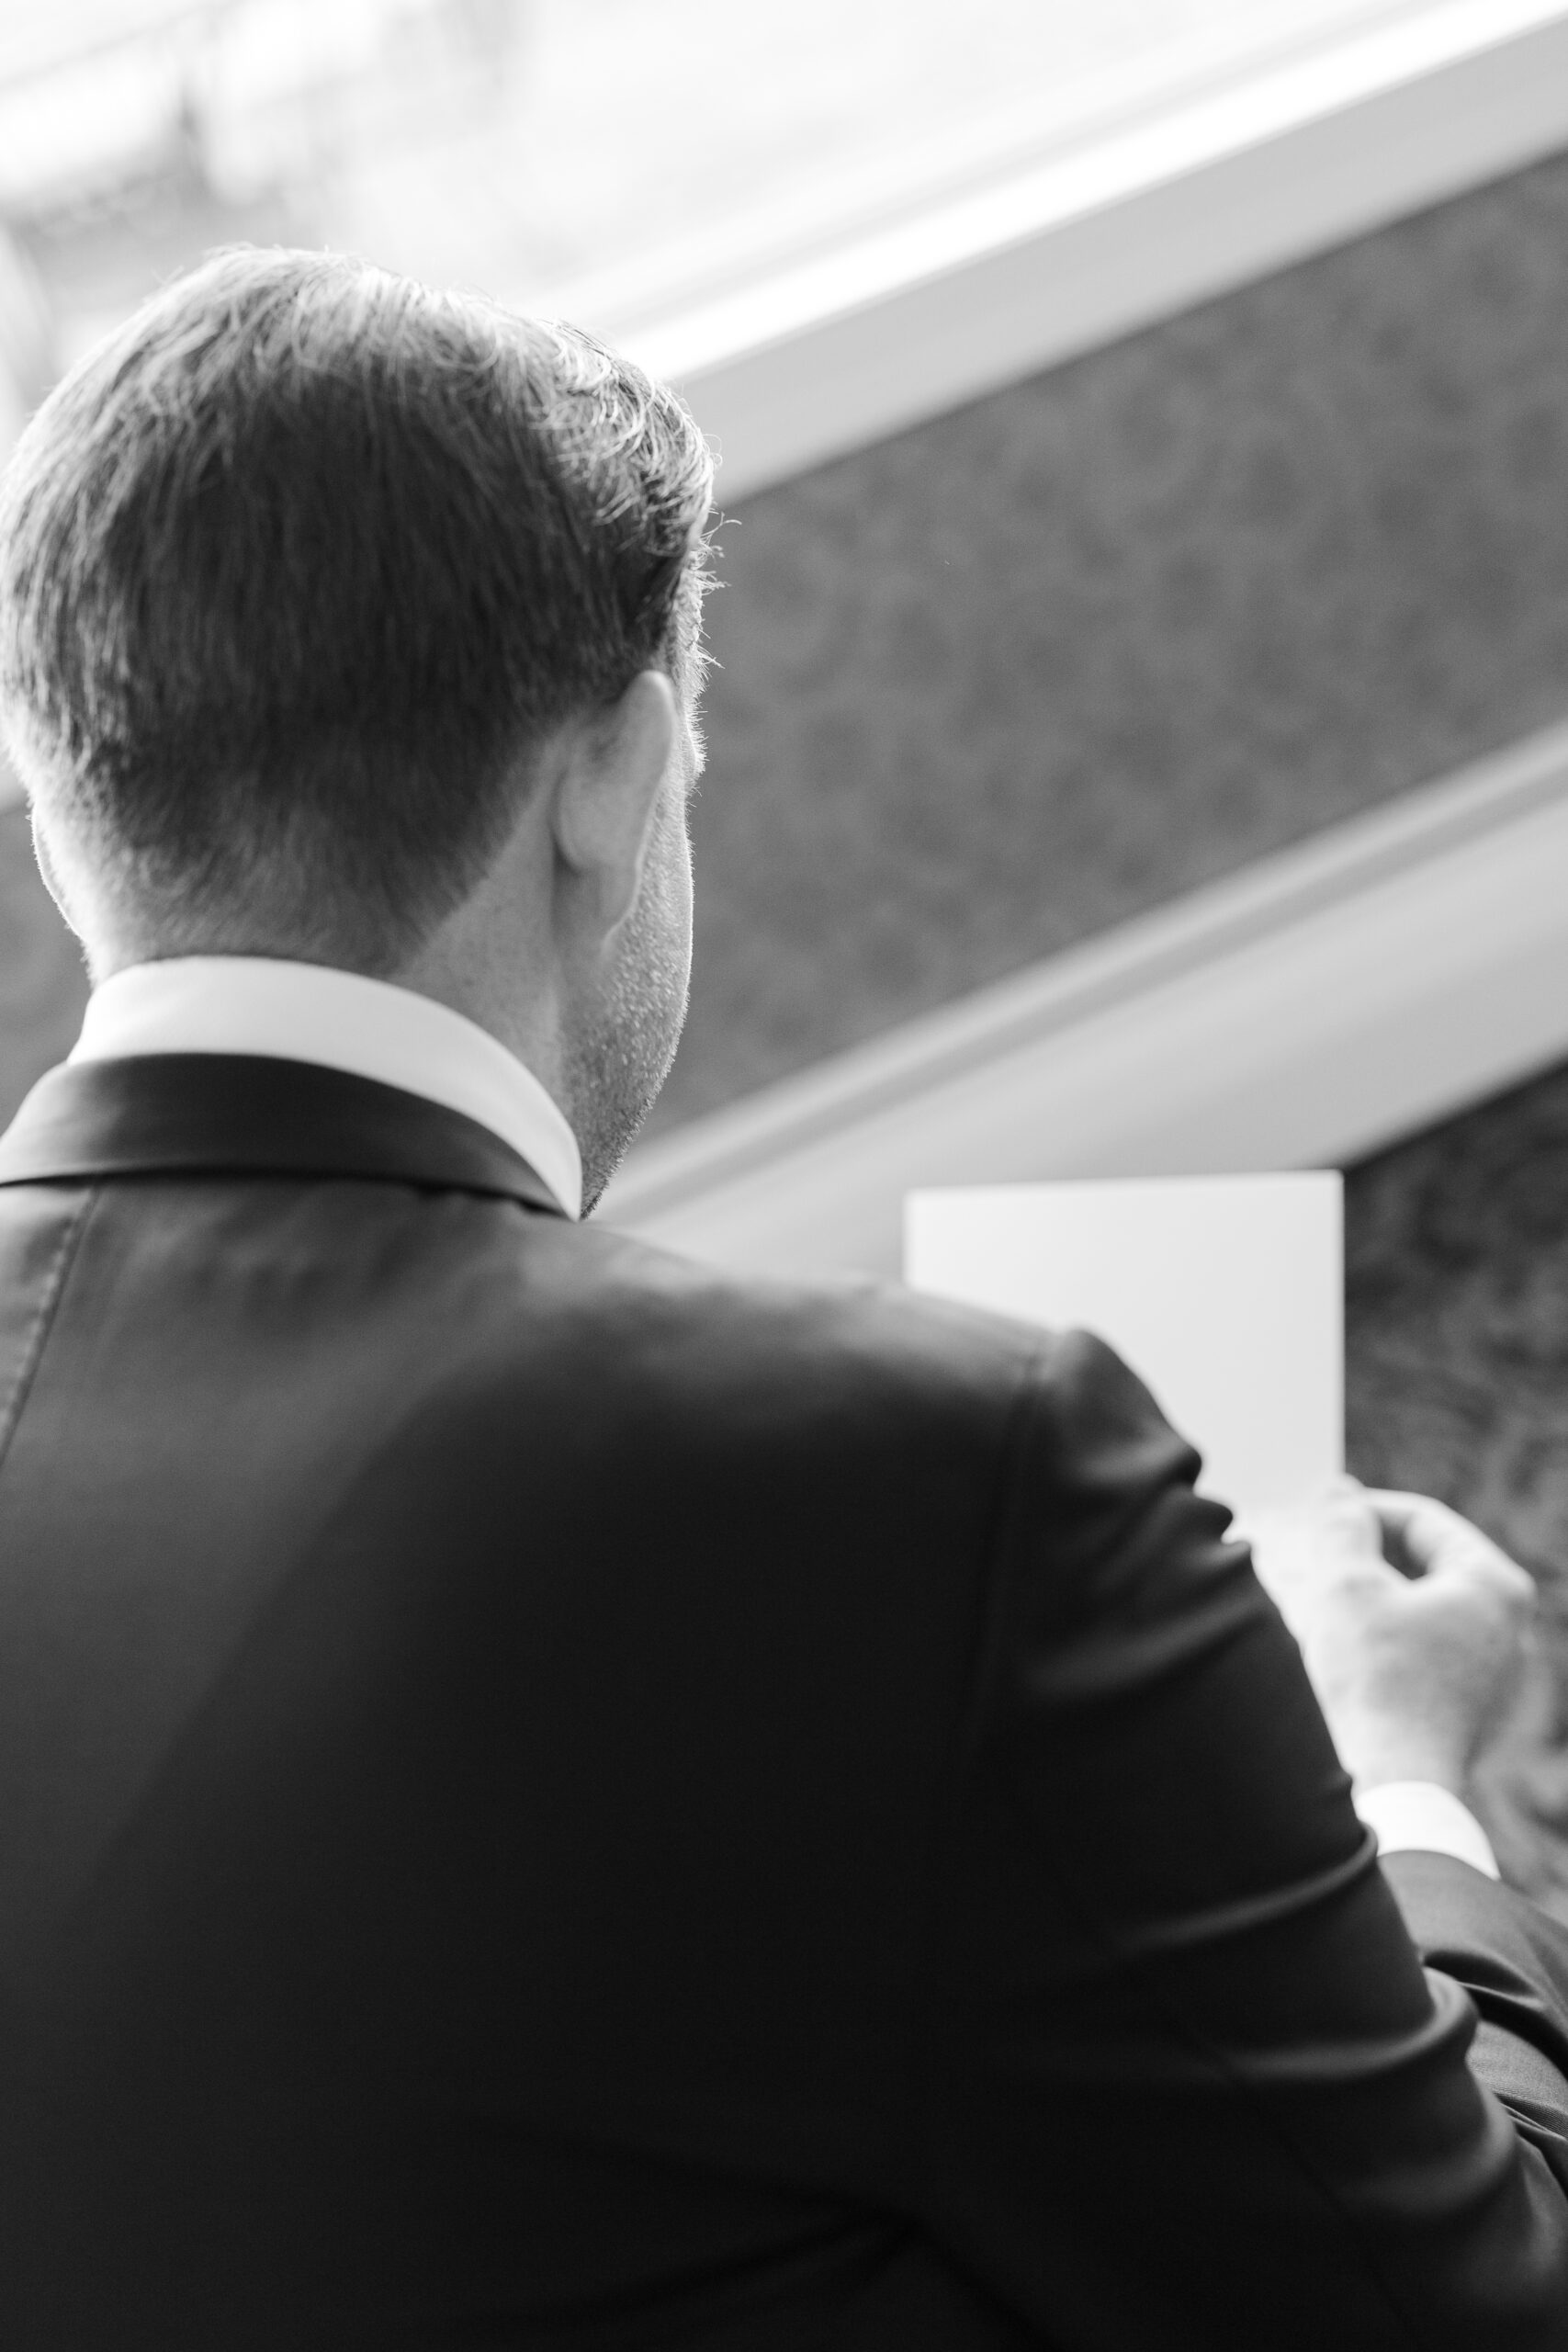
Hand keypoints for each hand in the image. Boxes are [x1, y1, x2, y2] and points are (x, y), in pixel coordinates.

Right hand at [1241, 1483, 1535, 1796]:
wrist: (1385, 1786)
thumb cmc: (1372, 1683)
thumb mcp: (1346, 1583)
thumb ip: (1342, 1522)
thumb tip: (1340, 1491)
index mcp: (1494, 1585)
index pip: (1421, 1520)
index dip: (1360, 1511)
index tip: (1314, 1520)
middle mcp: (1507, 1627)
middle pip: (1421, 1564)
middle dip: (1362, 1556)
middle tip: (1310, 1556)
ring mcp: (1490, 1672)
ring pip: (1415, 1608)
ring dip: (1364, 1598)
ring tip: (1313, 1600)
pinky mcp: (1465, 1708)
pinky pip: (1417, 1650)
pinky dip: (1377, 1639)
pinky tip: (1336, 1648)